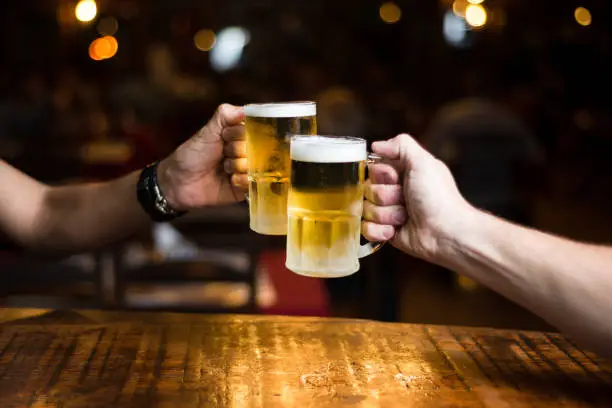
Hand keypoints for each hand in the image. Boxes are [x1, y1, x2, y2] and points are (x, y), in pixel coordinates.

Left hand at [157, 104, 247, 209]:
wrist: (178, 182)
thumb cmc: (192, 154)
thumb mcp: (208, 131)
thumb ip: (226, 116)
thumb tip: (247, 109)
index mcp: (240, 136)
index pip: (255, 129)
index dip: (240, 133)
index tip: (226, 136)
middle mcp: (247, 152)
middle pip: (258, 148)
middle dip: (237, 150)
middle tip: (223, 153)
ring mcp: (248, 171)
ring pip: (256, 165)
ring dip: (237, 166)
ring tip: (223, 168)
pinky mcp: (246, 189)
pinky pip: (254, 183)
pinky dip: (241, 180)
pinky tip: (230, 180)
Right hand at [362, 134, 473, 261]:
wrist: (445, 232)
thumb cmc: (439, 197)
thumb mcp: (423, 162)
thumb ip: (401, 144)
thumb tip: (376, 145)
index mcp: (402, 173)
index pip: (373, 168)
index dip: (381, 175)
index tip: (396, 178)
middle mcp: (394, 192)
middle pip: (367, 189)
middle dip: (384, 196)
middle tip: (404, 199)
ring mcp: (389, 213)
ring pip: (366, 210)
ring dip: (386, 214)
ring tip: (405, 217)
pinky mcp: (386, 232)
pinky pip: (366, 229)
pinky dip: (380, 231)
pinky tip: (395, 230)